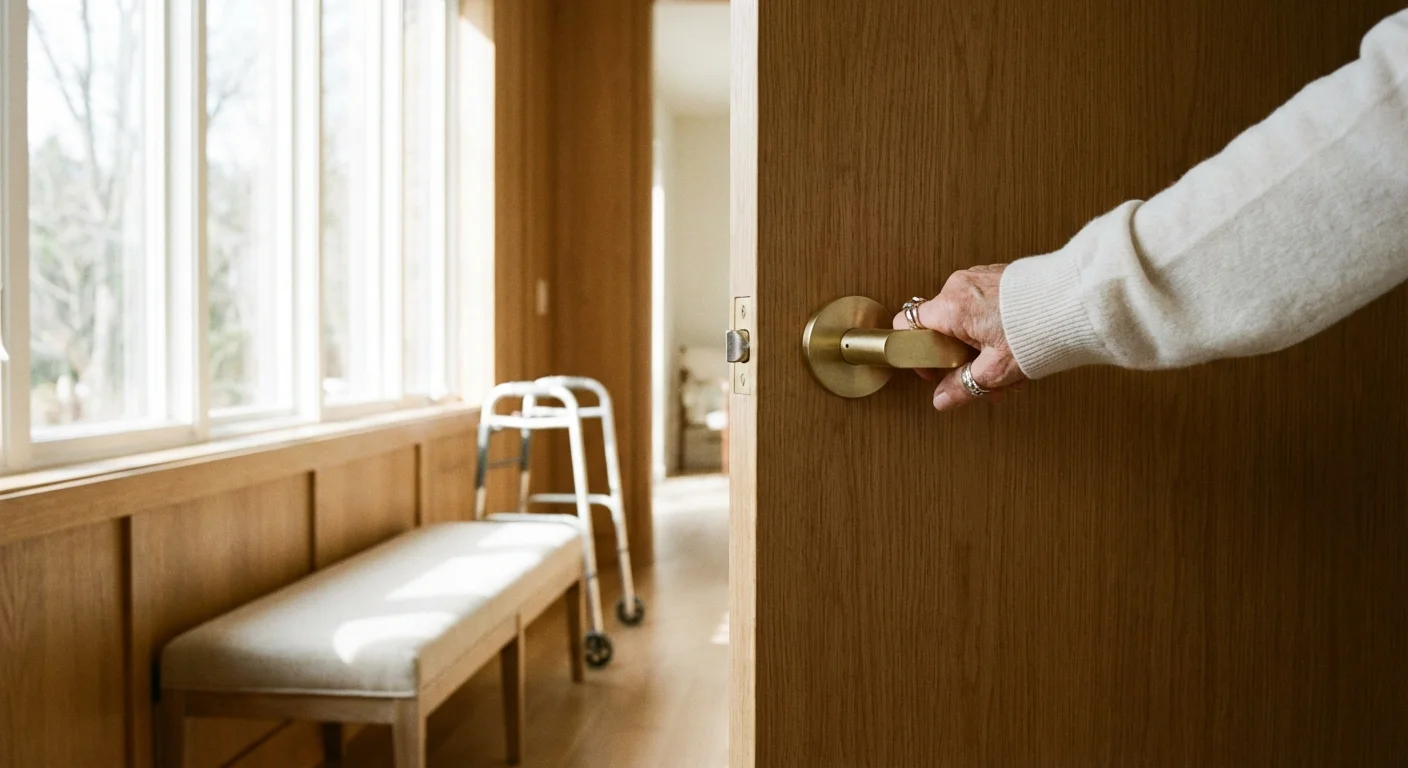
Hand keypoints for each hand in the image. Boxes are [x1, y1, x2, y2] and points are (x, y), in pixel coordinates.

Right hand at [892, 264, 1026, 410]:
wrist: (1077, 301)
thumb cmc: (1038, 328)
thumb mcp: (996, 370)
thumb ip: (963, 386)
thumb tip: (942, 400)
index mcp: (950, 307)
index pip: (907, 325)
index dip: (915, 352)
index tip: (933, 369)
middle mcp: (959, 286)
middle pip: (940, 327)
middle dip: (958, 357)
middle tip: (978, 374)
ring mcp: (978, 278)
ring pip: (963, 319)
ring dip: (978, 345)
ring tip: (1005, 364)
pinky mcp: (997, 277)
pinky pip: (981, 305)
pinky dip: (990, 327)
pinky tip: (1012, 345)